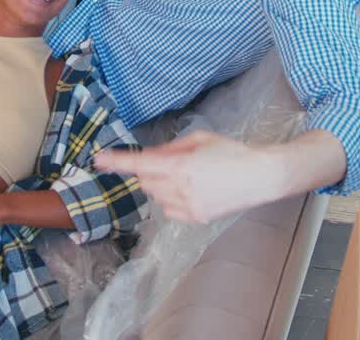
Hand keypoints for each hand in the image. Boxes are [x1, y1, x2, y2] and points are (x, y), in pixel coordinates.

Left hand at [95, 131, 278, 223]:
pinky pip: (168, 210)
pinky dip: (171, 199)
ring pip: (155, 197)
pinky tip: (192, 191)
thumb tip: (150, 155)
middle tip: (170, 162)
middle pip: (145, 181)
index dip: (117, 162)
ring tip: (187, 176)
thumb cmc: (232, 152)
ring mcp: (188, 207)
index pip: (141, 164)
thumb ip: (171, 147)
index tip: (99, 160)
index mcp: (182, 166)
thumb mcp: (200, 139)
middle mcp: (181, 189)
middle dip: (150, 171)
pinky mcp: (195, 219)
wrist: (260, 177)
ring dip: (161, 185)